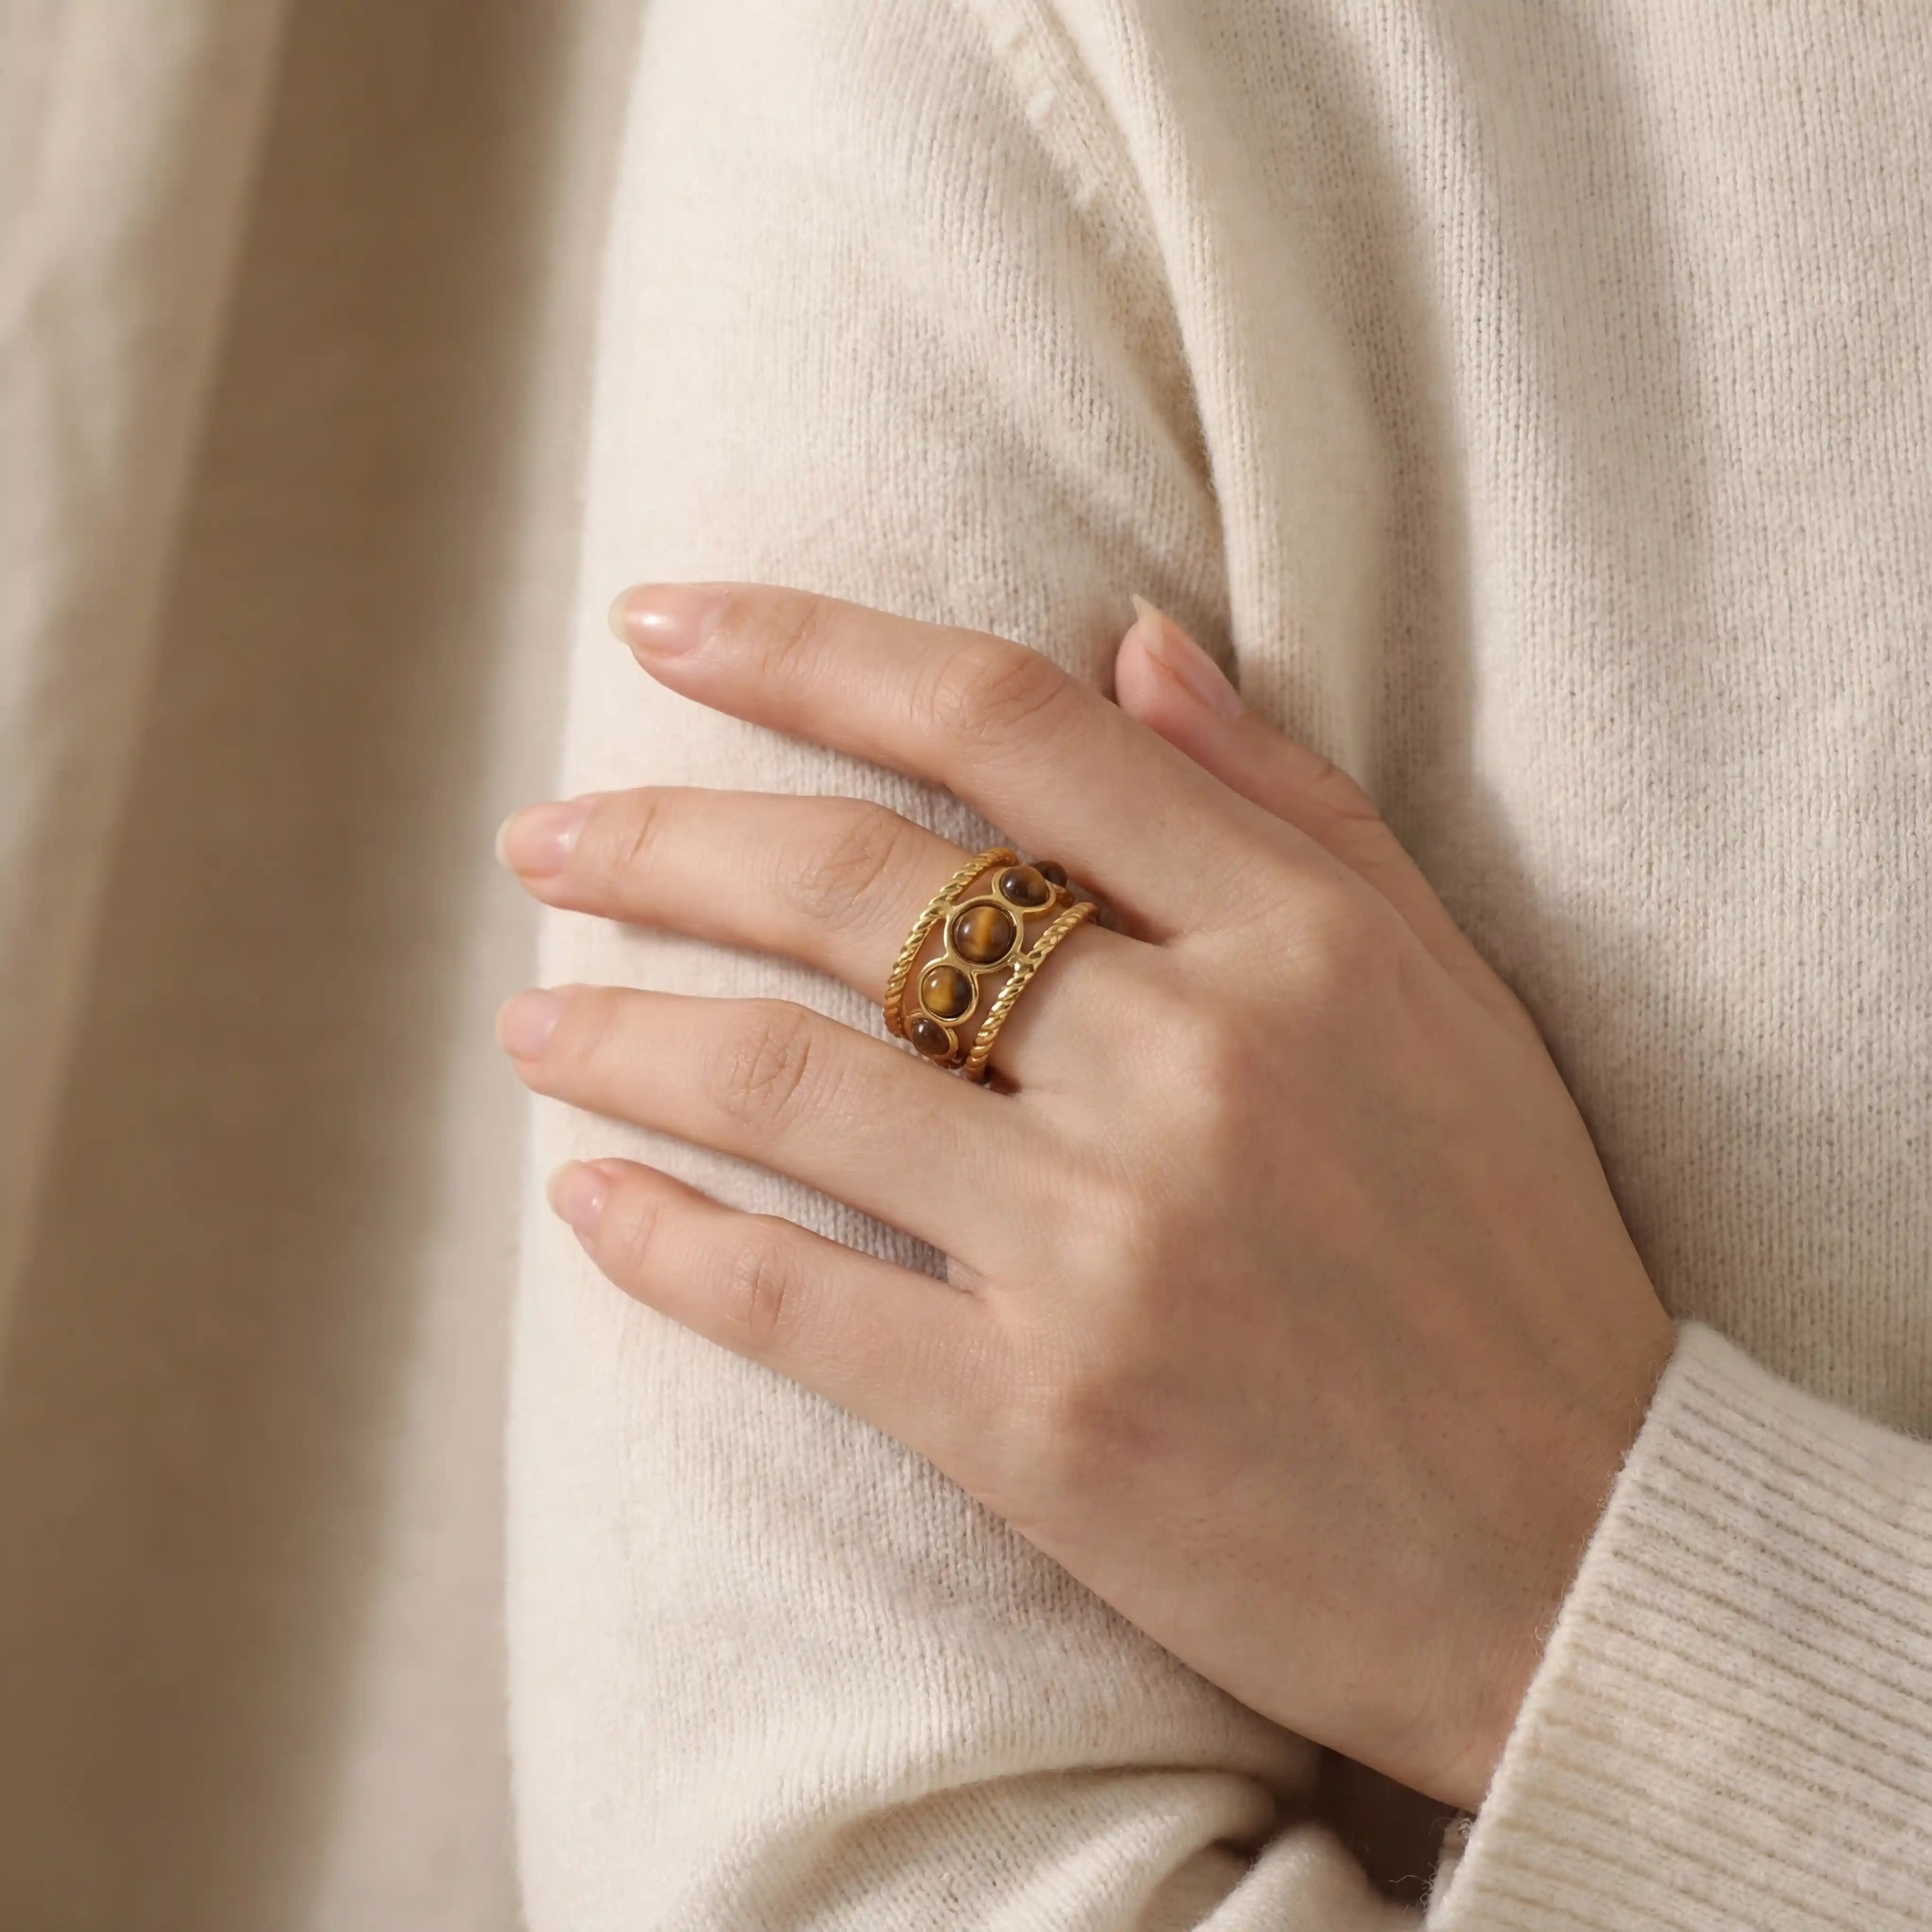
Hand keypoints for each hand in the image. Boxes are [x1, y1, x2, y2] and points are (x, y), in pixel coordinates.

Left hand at [493, 582, 1676, 1809]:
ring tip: (524, 1018)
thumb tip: (1132, 635)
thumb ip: (1286, 802)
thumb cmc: (1510, 1254)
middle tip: (542, 838)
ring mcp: (1110, 1247)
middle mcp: (1193, 1067)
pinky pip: (800, 1306)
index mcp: (1294, 940)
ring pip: (792, 1088)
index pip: (1002, 727)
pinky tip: (583, 1200)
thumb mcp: (1442, 990)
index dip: (808, 651)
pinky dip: (668, 1245)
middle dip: (660, 843)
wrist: (1578, 1549)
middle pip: (857, 891)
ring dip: (622, 1036)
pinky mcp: (1046, 1424)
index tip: (663, 628)